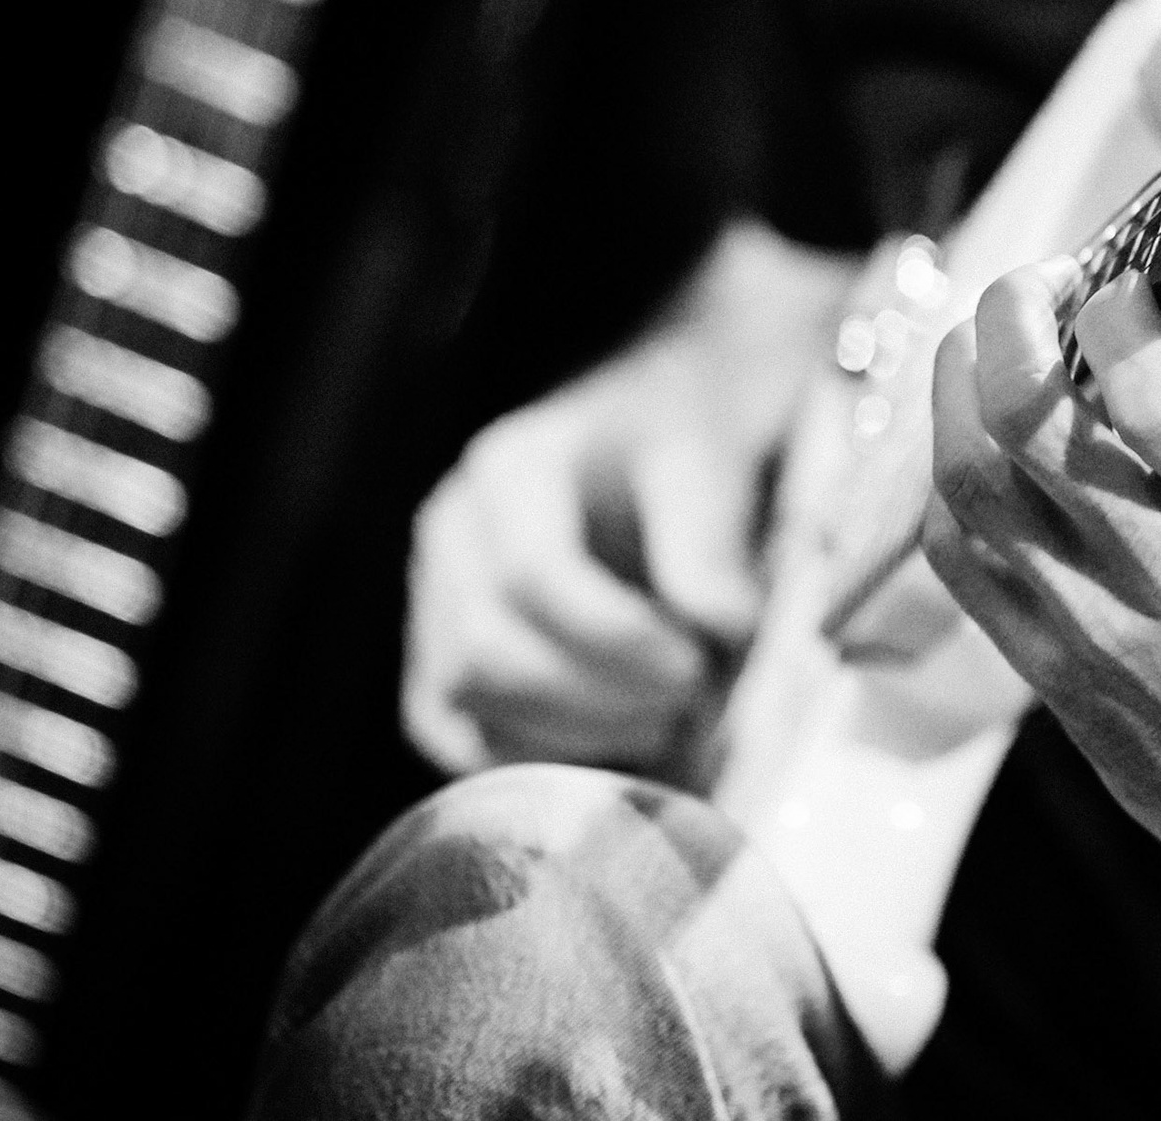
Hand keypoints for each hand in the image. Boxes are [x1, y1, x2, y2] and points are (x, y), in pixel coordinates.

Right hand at [404, 221, 852, 774]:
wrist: (679, 404)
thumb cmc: (694, 424)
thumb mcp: (714, 459)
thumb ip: (710, 541)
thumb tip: (722, 630)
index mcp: (513, 467)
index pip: (532, 576)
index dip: (616, 641)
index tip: (699, 667)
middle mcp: (455, 528)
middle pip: (485, 649)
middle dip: (595, 699)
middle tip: (690, 704)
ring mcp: (438, 591)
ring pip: (462, 698)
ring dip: (570, 734)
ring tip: (665, 721)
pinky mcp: (446, 649)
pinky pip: (457, 730)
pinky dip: (534, 756)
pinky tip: (616, 745)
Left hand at [924, 238, 1160, 894]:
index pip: (1145, 379)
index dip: (1110, 303)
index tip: (1116, 279)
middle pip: (1030, 419)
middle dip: (1009, 317)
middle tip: (1033, 286)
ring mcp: (1094, 631)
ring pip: (970, 485)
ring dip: (957, 391)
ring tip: (986, 349)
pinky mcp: (1049, 676)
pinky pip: (958, 564)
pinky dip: (949, 487)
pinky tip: (975, 451)